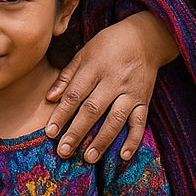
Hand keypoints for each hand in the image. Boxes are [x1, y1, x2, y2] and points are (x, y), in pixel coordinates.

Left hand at [44, 10, 178, 161]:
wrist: (145, 38)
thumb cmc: (108, 45)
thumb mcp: (84, 53)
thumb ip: (67, 76)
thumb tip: (49, 98)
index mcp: (94, 68)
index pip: (75, 94)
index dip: (62, 114)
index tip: (50, 132)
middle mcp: (113, 81)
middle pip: (93, 110)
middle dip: (77, 132)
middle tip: (64, 151)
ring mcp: (131, 92)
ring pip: (116, 119)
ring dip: (102, 140)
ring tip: (88, 157)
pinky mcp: (145, 100)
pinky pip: (140, 122)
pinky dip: (134, 140)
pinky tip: (123, 155)